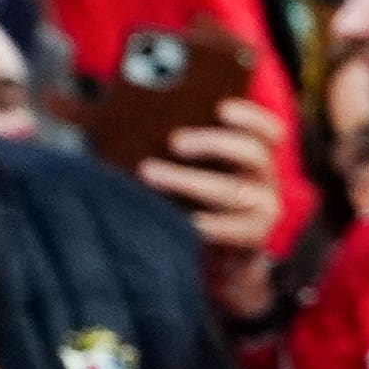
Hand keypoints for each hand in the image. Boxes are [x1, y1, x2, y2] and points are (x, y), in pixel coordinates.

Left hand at [141, 89, 289, 282]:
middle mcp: (265, 180)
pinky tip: (180, 219)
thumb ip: (168, 142)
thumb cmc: (193, 199)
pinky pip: (233, 230)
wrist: (218, 259)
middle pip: (253, 153)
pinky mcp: (254, 240)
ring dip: (189, 180)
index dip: (250, 118)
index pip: (268, 131)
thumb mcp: (192, 168)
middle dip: (213, 143)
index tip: (220, 109)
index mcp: (253, 156)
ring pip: (234, 191)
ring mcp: (263, 211)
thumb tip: (100, 112)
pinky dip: (207, 224)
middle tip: (174, 142)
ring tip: (149, 173)